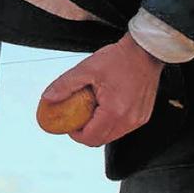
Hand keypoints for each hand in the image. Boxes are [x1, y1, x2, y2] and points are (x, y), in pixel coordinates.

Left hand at [42, 33, 163, 146]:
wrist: (145, 52)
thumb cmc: (120, 58)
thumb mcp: (87, 69)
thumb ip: (65, 85)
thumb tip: (48, 98)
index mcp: (114, 111)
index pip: (90, 138)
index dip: (75, 134)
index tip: (69, 122)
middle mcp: (128, 120)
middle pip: (100, 140)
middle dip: (86, 131)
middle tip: (79, 115)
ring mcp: (137, 120)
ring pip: (111, 135)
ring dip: (98, 127)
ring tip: (94, 107)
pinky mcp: (142, 116)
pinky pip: (122, 128)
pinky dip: (110, 122)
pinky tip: (107, 105)